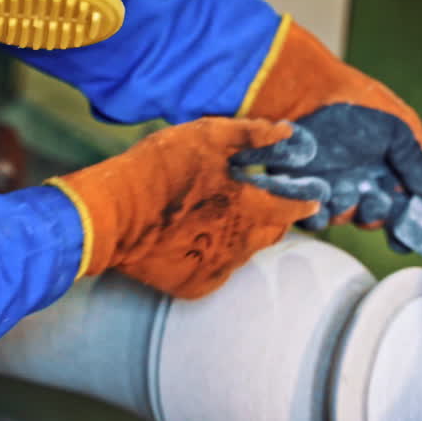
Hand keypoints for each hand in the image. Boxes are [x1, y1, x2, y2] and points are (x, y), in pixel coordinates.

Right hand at [48, 117, 323, 298]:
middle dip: (270, 218)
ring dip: (238, 235)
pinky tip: (191, 236)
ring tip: (214, 216)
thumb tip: (289, 134)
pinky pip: (215, 269)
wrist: (109, 216)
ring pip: (243, 252)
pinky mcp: (194, 286)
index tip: (312, 197)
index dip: (304, 201)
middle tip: (253, 201)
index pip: (292, 208)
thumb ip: (251, 135)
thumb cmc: (158, 171)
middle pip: (271, 234)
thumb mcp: (204, 137)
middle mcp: (240, 245)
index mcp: (250, 208)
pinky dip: (210, 254)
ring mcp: (217, 268)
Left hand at [242, 21, 421, 245]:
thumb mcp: (401, 131)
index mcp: (389, 169)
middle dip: (377, 214)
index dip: (409, 225)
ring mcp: (331, 186)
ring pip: (345, 219)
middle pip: (376, 218)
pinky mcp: (302, 189)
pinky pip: (312, 217)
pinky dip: (318, 213)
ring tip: (344, 188)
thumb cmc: (357, 104)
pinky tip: (322, 195)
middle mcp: (361, 181)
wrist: (307, 92)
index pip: (405, 208)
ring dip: (348, 210)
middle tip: (375, 198)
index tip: (408, 234)